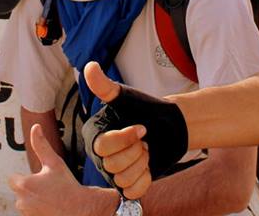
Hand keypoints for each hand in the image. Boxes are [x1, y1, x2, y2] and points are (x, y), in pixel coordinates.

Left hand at [8, 124, 114, 215]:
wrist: (80, 210)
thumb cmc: (67, 186)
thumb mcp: (55, 162)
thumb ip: (41, 145)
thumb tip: (35, 128)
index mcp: (23, 185)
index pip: (13, 178)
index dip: (24, 177)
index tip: (37, 179)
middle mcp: (21, 201)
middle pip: (20, 192)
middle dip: (30, 189)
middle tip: (47, 188)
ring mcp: (27, 214)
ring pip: (26, 203)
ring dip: (34, 200)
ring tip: (51, 198)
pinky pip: (32, 213)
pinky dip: (38, 210)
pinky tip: (51, 207)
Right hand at [84, 63, 151, 199]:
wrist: (169, 126)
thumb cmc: (145, 109)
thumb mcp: (125, 96)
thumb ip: (104, 86)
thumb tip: (90, 66)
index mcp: (95, 136)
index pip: (103, 146)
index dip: (125, 139)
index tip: (142, 128)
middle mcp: (99, 156)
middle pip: (113, 165)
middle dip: (136, 151)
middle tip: (144, 140)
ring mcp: (112, 172)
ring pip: (123, 180)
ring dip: (142, 164)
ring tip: (146, 151)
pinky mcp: (127, 185)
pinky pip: (132, 192)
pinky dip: (144, 180)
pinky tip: (147, 166)